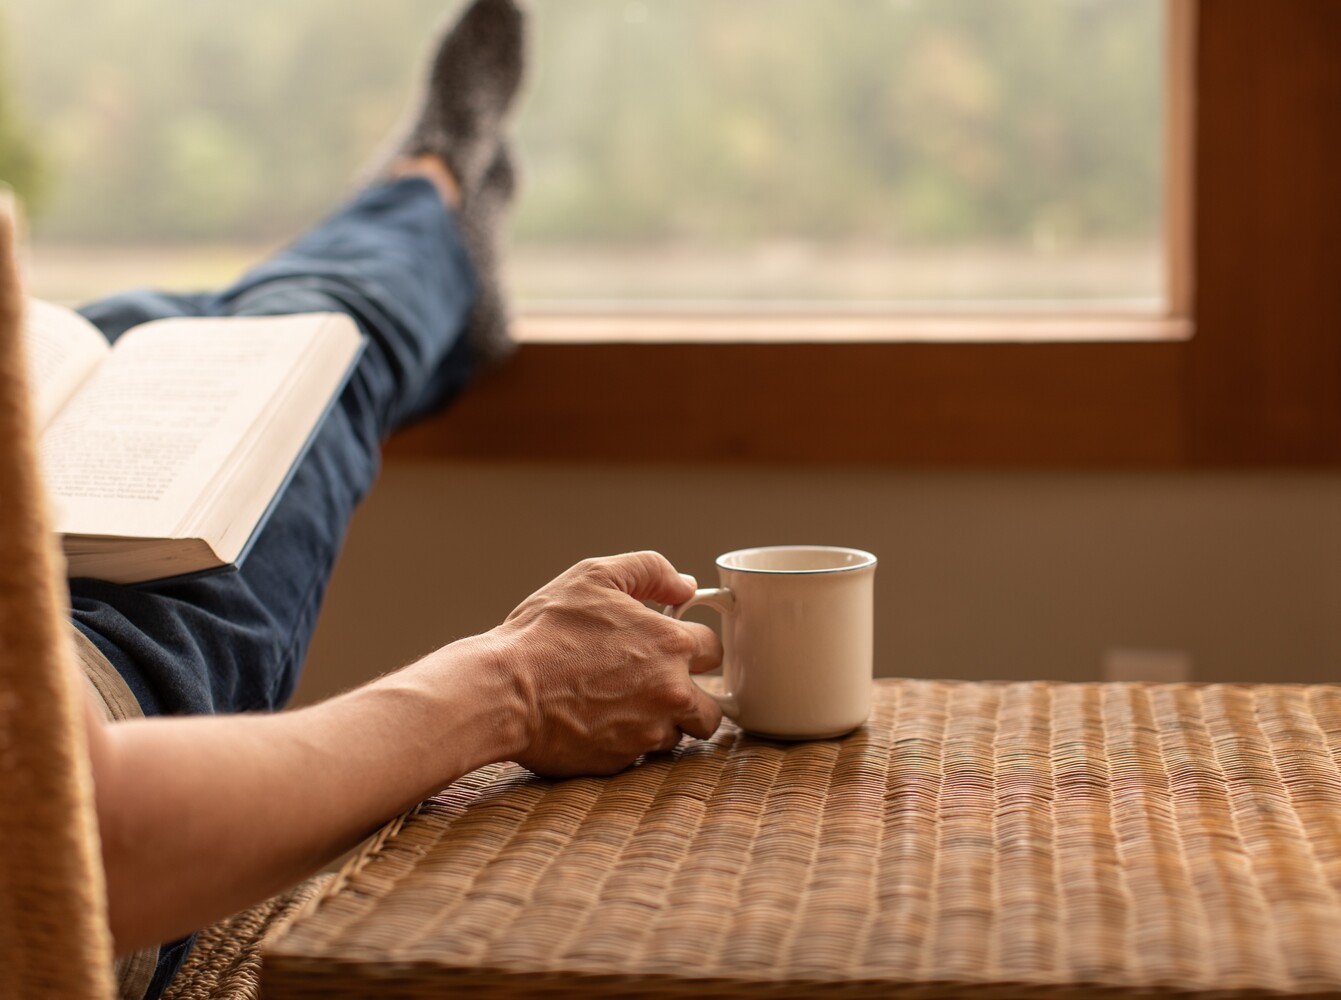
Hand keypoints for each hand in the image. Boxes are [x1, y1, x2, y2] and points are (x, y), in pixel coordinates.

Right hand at [484, 551, 723, 776]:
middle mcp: (671, 692)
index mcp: (671, 645)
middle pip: (711, 707)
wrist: (505, 691)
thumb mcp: (595, 577)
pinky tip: (598, 722)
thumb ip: (650, 571)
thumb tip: (686, 586)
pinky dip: (627, 742)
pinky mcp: (622, 762)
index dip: (692, 645)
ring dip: (661, 723)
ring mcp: (648, 732)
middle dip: (691, 696)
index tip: (671, 648)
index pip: (714, 649)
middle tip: (658, 686)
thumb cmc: (545, 632)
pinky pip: (640, 756)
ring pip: (678, 734)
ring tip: (623, 705)